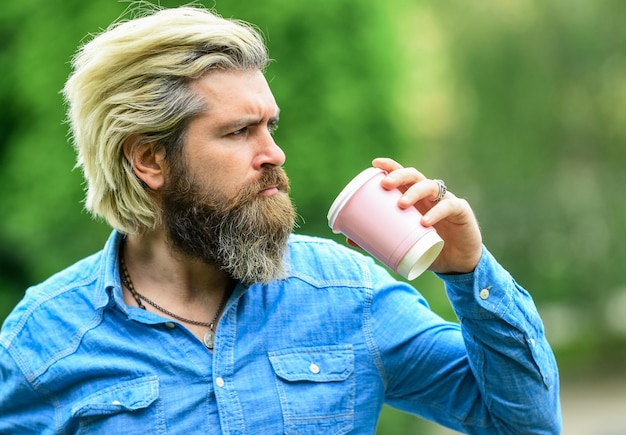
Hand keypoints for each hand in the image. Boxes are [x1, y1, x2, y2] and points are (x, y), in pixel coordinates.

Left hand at [367, 157, 482, 273]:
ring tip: (401, 204)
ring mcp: (446, 201)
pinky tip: (425, 221)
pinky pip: (449, 207)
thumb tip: (349, 239)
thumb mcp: (404, 244)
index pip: (403, 176)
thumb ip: (380, 239)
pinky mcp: (461, 212)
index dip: (391, 167)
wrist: (457, 263)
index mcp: (415, 198)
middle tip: (385, 185)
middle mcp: (429, 196)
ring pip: (431, 186)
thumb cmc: (428, 248)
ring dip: (414, 192)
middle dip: (399, 176)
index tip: (375, 164)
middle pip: (415, 176)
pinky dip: (436, 212)